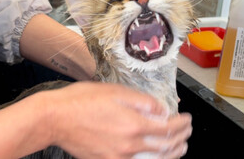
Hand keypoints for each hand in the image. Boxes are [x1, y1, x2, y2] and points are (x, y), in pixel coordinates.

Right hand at [44, 82, 191, 158]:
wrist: (55, 118)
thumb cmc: (81, 101)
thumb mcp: (114, 91)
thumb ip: (142, 102)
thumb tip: (162, 110)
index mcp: (133, 124)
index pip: (168, 127)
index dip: (182, 124)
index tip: (187, 119)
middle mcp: (129, 145)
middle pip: (165, 146)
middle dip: (181, 139)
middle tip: (187, 132)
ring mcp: (118, 156)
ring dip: (171, 154)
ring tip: (180, 148)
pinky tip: (154, 157)